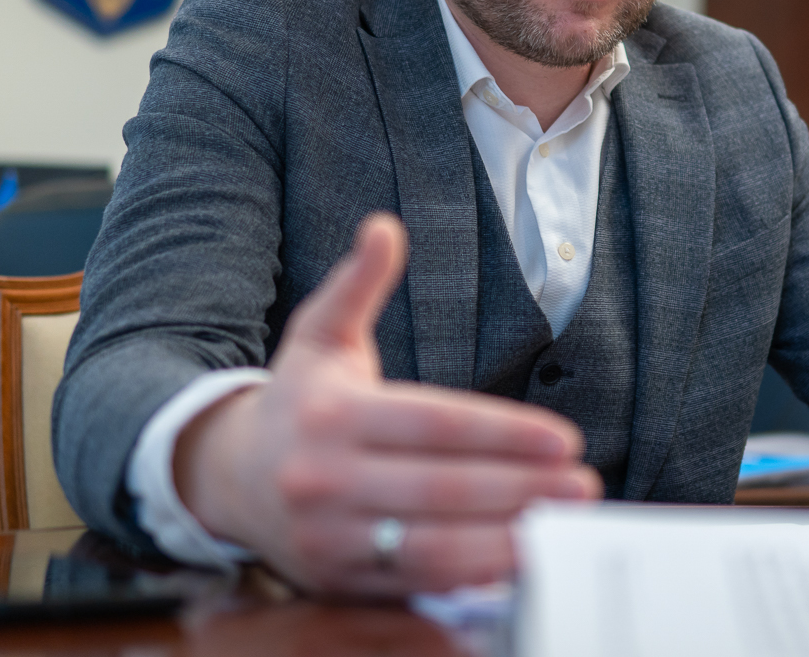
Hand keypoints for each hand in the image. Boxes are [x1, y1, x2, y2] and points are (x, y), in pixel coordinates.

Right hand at [173, 212, 600, 595]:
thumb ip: (357, 283)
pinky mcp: (338, 579)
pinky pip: (413, 583)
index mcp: (331, 415)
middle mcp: (325, 479)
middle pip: (441, 489)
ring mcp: (330, 537)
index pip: (433, 425)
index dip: (503, 433)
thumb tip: (384, 226)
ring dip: (505, 538)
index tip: (563, 438)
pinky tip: (517, 557)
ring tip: (563, 522)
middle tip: (583, 482)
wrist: (226, 477)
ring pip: (430, 546)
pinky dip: (470, 575)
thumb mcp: (320, 333)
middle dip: (520, 487)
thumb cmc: (297, 401)